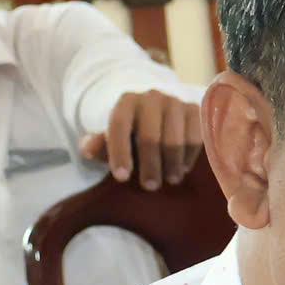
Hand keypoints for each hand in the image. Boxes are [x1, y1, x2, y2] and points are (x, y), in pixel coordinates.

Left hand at [79, 89, 201, 188]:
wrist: (165, 116)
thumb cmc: (135, 134)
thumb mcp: (114, 140)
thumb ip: (99, 146)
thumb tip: (88, 149)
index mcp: (126, 102)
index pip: (119, 126)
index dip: (119, 153)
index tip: (121, 178)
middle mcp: (151, 97)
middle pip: (149, 138)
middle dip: (149, 166)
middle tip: (150, 186)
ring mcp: (176, 102)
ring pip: (174, 141)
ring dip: (171, 165)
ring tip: (170, 179)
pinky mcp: (196, 111)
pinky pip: (194, 139)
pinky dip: (188, 158)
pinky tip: (182, 168)